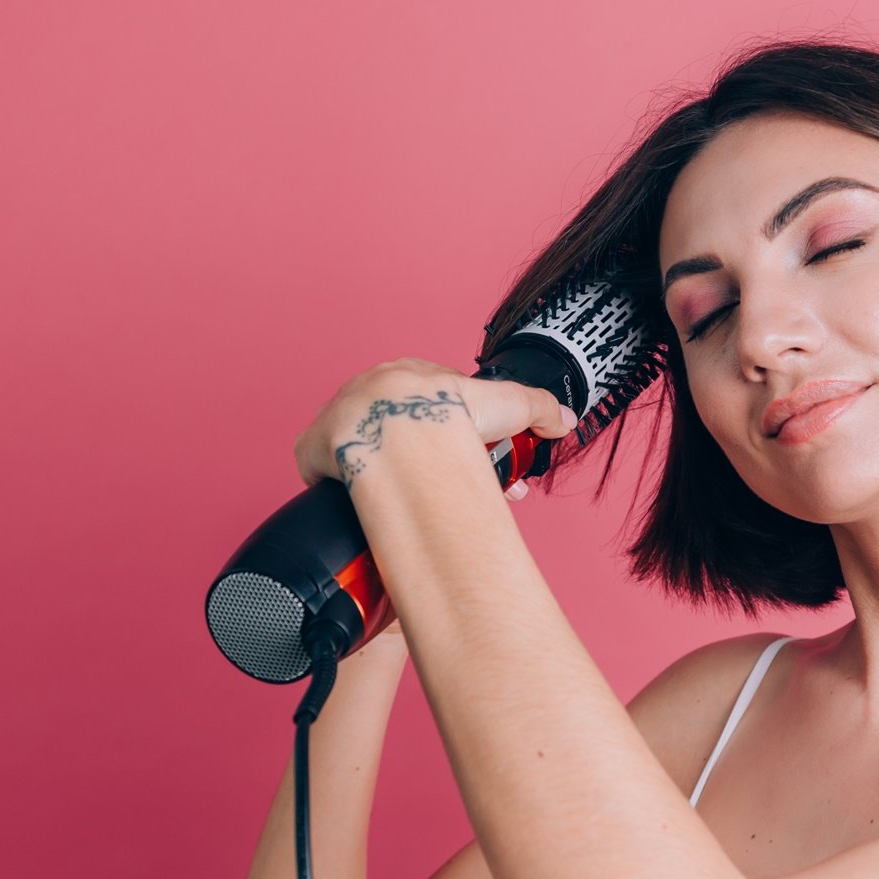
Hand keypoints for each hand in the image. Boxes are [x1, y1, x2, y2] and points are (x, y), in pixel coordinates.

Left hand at [293, 357, 576, 492]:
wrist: (404, 438)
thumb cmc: (453, 419)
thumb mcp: (510, 405)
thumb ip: (539, 408)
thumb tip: (565, 419)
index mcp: (412, 377)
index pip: (430, 405)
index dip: (449, 436)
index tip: (463, 464)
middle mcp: (371, 390)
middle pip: (392, 428)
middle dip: (416, 458)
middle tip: (435, 488)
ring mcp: (339, 417)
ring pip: (358, 445)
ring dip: (376, 469)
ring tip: (398, 501)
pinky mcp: (314, 447)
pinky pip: (318, 465)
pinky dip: (333, 482)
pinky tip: (355, 500)